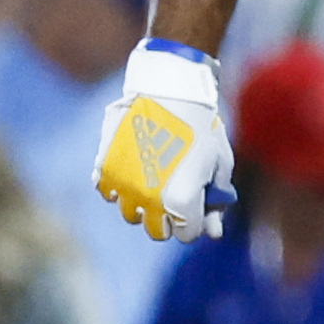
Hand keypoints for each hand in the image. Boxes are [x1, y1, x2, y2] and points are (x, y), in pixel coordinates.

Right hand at [95, 41, 234, 241]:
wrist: (169, 90)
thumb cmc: (202, 126)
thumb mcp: (219, 163)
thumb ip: (216, 201)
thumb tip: (214, 233)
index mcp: (181, 201)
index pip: (187, 233)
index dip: (196, 221)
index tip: (198, 204)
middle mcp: (149, 200)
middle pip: (157, 231)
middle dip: (169, 219)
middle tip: (176, 195)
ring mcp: (124, 186)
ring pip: (131, 214)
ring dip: (144, 204)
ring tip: (156, 179)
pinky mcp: (104, 169)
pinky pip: (108, 193)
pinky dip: (120, 188)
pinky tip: (135, 169)